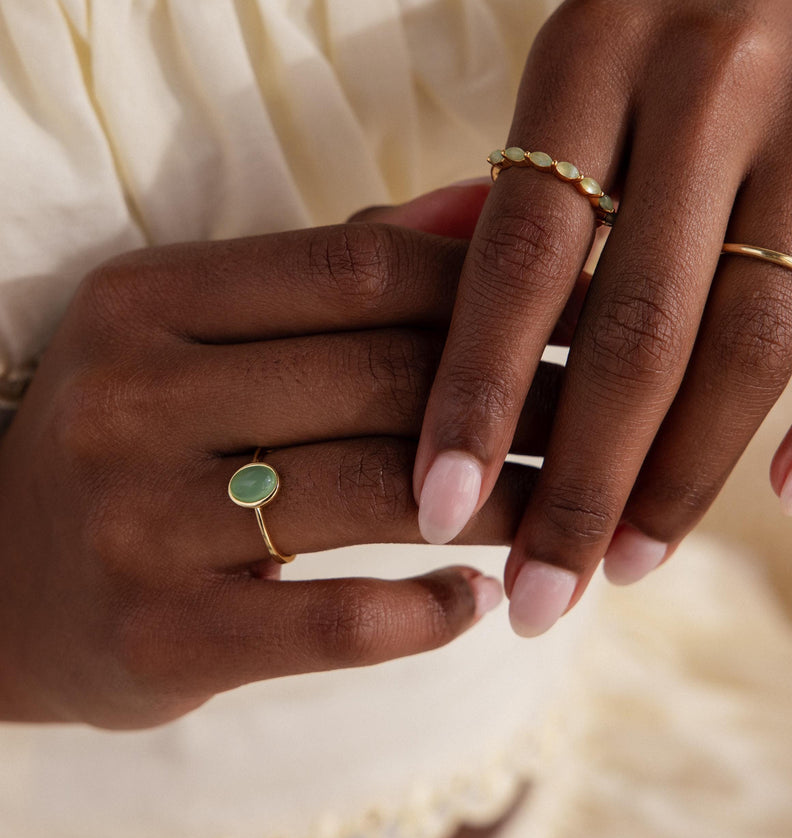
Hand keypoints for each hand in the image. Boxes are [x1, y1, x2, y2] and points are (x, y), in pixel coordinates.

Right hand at [0, 184, 560, 727]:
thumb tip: (490, 198)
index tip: (589, 310)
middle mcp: (132, 397)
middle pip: (384, 378)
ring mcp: (136, 522)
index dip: (496, 289)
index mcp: (150, 297)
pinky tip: (480, 596)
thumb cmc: (140, 431)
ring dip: (505, 502)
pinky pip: (332, 622)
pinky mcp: (157, 639)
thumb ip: (341, 263)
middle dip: (528, 400)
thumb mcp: (204, 324)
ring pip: (378, 493)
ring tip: (571, 504)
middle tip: (613, 413)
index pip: (363, 270)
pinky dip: (428, 611)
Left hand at [412, 0, 791, 633]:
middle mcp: (707, 73)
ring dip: (692, 472)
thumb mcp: (587, 60)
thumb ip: (516, 183)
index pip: (519, 255)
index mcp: (592, 47)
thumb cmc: (688, 14)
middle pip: (636, 325)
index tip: (436, 509)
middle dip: (582, 481)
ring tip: (636, 559)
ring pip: (753, 334)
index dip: (476, 394)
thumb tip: (431, 307)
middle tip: (539, 597)